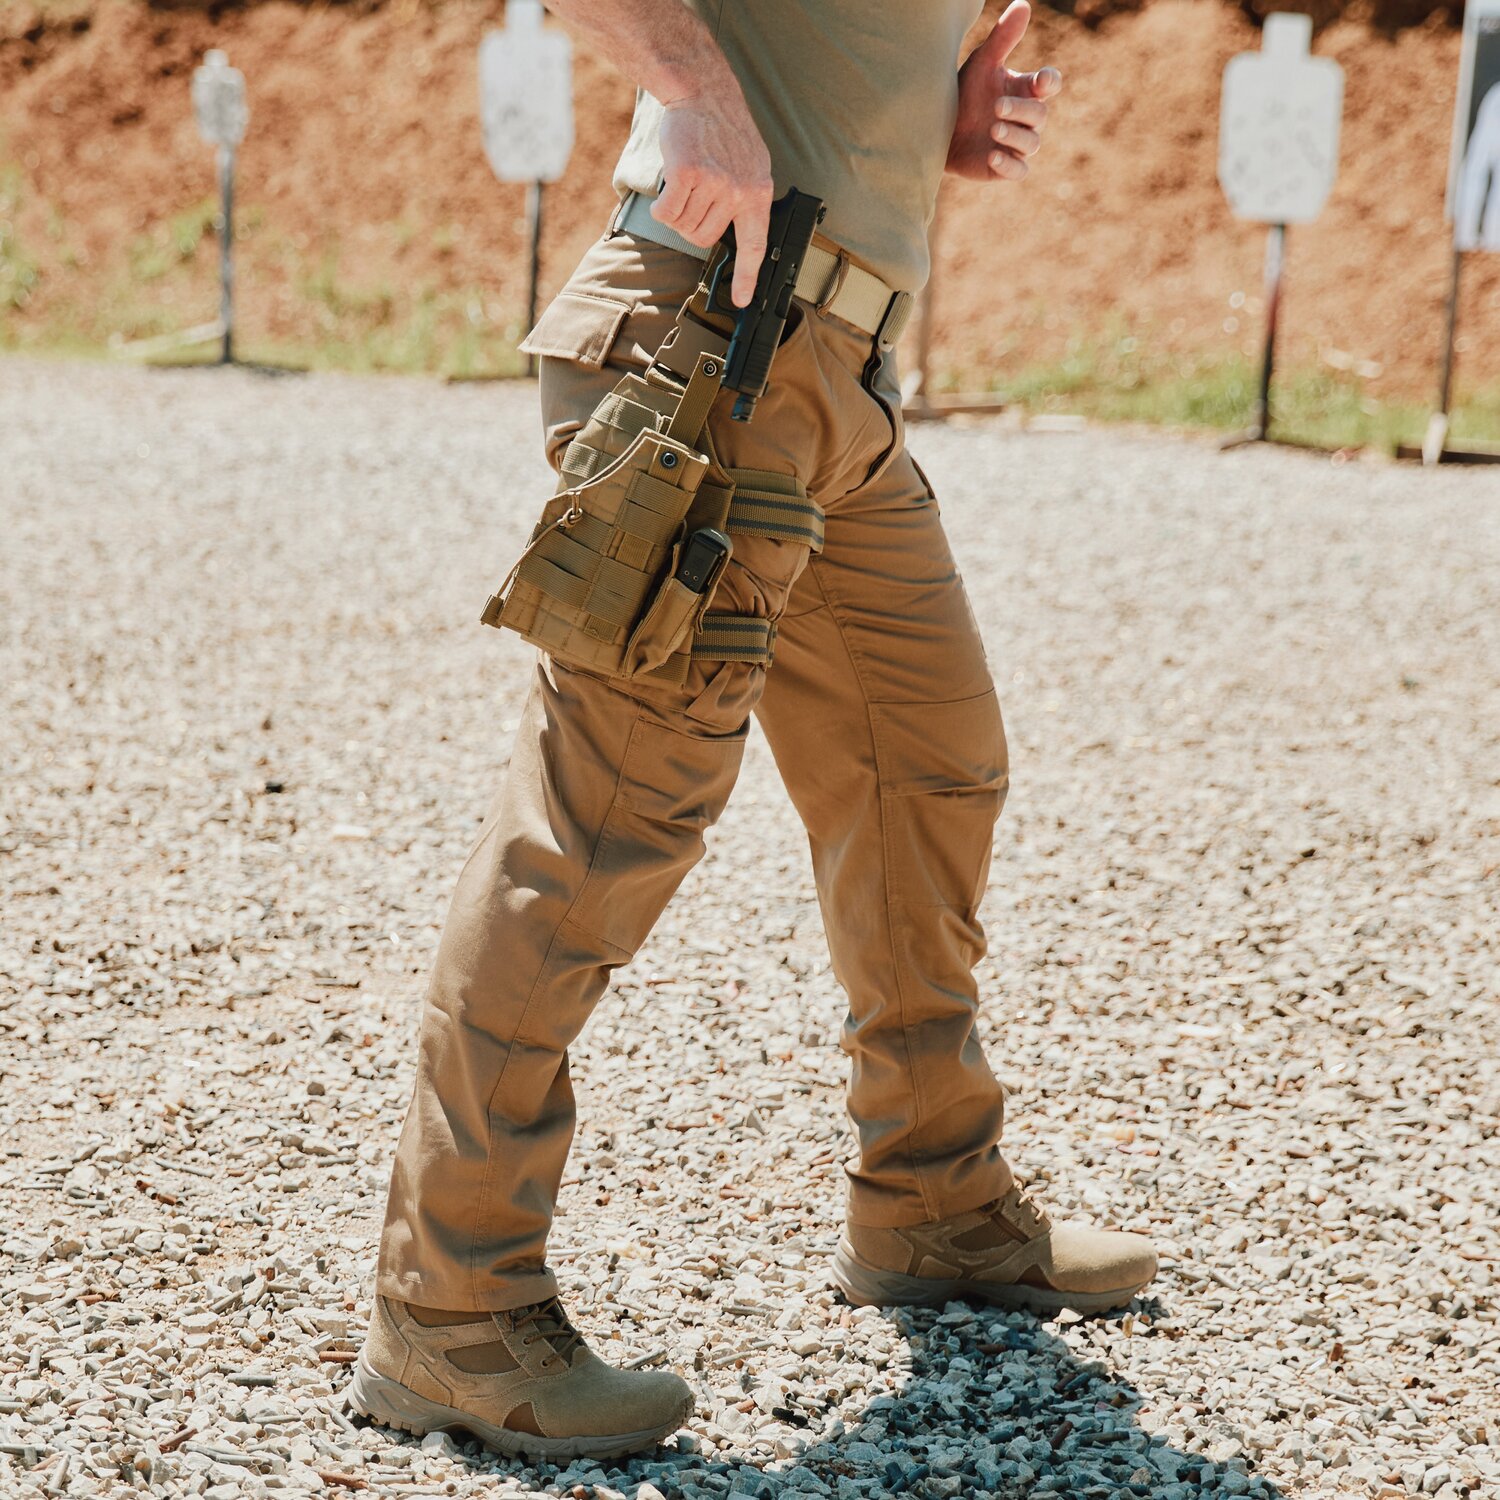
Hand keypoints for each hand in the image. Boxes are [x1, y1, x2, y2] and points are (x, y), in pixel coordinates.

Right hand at [654, 89, 773, 306]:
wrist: (703, 94)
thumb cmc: (722, 130)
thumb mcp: (749, 164)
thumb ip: (745, 197)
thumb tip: (737, 230)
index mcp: (757, 193)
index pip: (755, 246)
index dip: (746, 277)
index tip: (740, 300)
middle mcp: (738, 192)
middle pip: (704, 238)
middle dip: (691, 224)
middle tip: (692, 197)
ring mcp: (714, 184)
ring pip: (683, 226)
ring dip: (676, 210)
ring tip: (685, 181)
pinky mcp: (687, 176)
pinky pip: (666, 214)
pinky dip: (661, 205)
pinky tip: (669, 183)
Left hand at [946, 0, 1061, 182]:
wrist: (936, 128)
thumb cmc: (963, 92)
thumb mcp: (982, 63)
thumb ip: (1003, 38)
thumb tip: (1023, 5)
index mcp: (1024, 90)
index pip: (1049, 85)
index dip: (1049, 83)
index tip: (1040, 81)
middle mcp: (1025, 118)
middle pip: (1040, 115)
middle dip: (1021, 111)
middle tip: (996, 107)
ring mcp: (1016, 144)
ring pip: (1032, 143)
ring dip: (1015, 135)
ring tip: (994, 127)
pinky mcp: (1003, 168)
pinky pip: (1019, 171)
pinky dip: (1009, 165)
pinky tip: (992, 156)